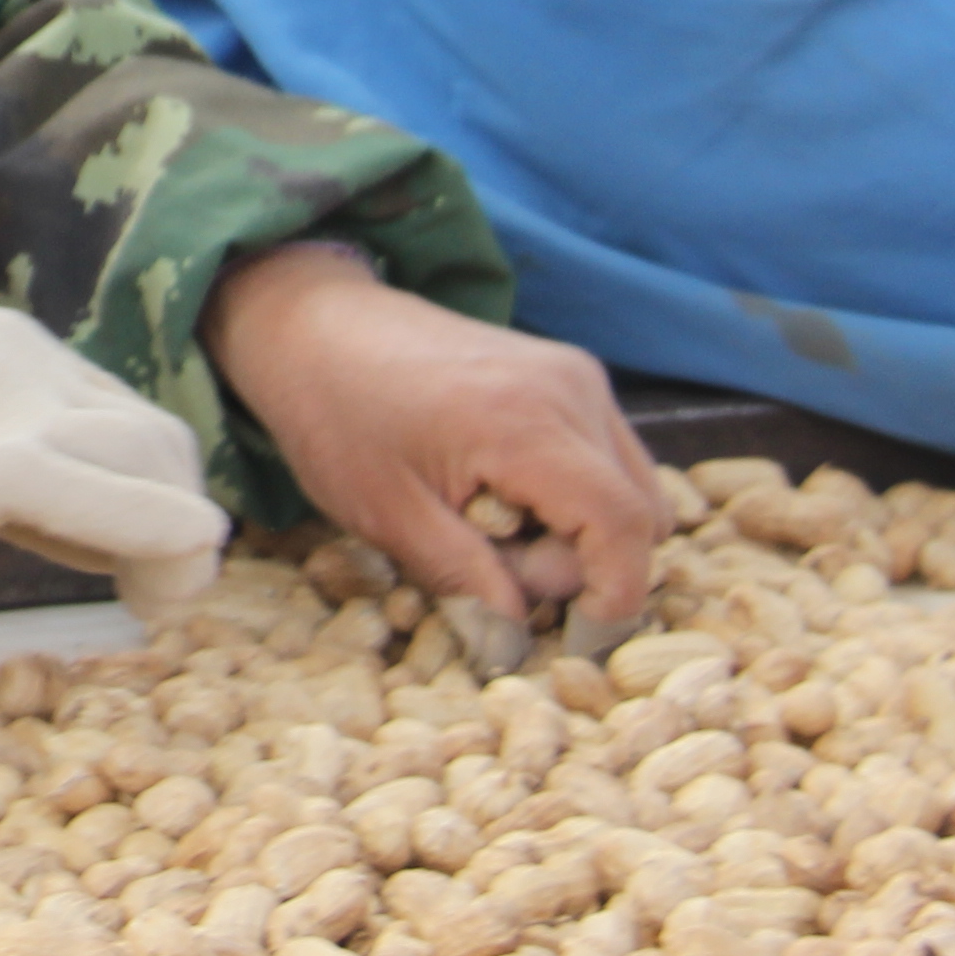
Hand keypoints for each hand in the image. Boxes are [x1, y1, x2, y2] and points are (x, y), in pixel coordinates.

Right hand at [0, 307, 233, 612]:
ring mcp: (9, 404)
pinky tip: (159, 595)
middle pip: (157, 439)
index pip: (121, 416)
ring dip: (180, 546)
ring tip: (155, 607)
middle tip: (159, 597)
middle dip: (177, 520)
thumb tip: (70, 517)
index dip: (146, 494)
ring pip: (155, 465)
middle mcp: (25, 359)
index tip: (132, 562)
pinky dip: (159, 545)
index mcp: (8, 348)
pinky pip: (113, 505)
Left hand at [204, 245, 660, 663]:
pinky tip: (502, 493)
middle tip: (497, 566)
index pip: (624, 524)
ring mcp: (575, 374)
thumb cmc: (337, 416)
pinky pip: (607, 454)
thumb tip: (521, 628)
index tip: (574, 630)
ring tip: (492, 526)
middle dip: (584, 562)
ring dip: (581, 529)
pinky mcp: (568, 371)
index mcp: (526, 423)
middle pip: (639, 510)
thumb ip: (465, 577)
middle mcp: (571, 389)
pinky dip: (574, 493)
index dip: (616, 592)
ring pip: (632, 484)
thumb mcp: (387, 515)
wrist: (315, 324)